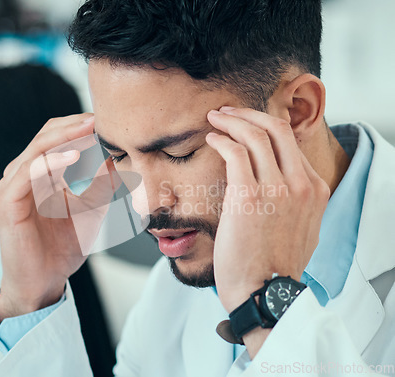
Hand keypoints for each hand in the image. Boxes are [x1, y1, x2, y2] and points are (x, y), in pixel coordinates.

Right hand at [0, 114, 119, 321]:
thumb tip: (120, 159)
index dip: (79, 127)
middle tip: (100, 118)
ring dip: (63, 137)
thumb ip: (103, 184)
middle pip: (45, 136)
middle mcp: (22, 175)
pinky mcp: (7, 204)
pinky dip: (48, 162)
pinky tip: (71, 157)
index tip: (106, 122)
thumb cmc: (63, 247)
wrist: (43, 282)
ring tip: (89, 129)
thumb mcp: (91, 209)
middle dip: (73, 125)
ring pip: (35, 150)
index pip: (56, 138)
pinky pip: (26, 174)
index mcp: (40, 174)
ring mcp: (12, 188)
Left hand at [206, 107, 329, 352]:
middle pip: (276, 129)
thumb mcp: (302, 228)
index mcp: (315, 189)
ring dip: (232, 120)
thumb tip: (279, 183)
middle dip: (248, 113)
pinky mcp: (249, 195)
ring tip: (215, 118)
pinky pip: (235, 152)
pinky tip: (211, 138)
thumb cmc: (274, 264)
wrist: (265, 293)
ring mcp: (277, 188)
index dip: (264, 126)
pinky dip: (222, 138)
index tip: (245, 124)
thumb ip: (297, 201)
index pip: (290, 142)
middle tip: (227, 111)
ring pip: (255, 135)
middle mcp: (300, 184)